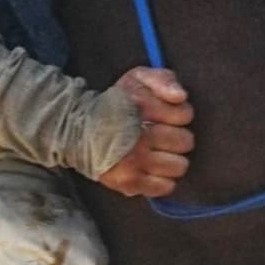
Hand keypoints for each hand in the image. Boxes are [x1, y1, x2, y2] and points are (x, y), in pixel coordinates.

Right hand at [98, 65, 194, 198]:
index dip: (178, 114)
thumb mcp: (138, 78)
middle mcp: (138, 137)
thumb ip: (162, 79)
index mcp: (141, 107)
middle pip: (185, 142)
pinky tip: (152, 168)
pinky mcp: (129, 183)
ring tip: (157, 152)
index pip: (184, 115)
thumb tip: (179, 96)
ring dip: (172, 159)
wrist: (79, 130)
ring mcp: (134, 163)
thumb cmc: (117, 103)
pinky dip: (164, 179)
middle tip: (160, 135)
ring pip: (179, 166)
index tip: (163, 116)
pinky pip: (166, 187)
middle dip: (177, 137)